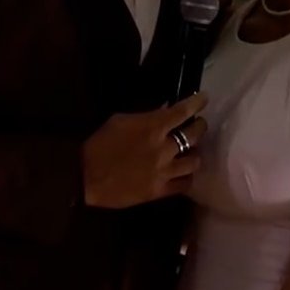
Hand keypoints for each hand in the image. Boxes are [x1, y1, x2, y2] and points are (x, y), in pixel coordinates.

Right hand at [82, 94, 208, 208]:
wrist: (86, 176)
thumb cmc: (100, 144)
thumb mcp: (121, 121)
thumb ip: (146, 116)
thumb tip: (164, 111)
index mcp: (153, 127)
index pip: (183, 111)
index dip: (197, 103)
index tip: (204, 99)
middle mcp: (164, 148)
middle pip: (195, 135)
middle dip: (200, 126)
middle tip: (198, 124)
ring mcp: (164, 171)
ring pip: (194, 161)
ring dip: (194, 153)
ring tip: (192, 151)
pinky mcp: (160, 191)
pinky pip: (185, 184)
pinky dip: (187, 177)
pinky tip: (184, 173)